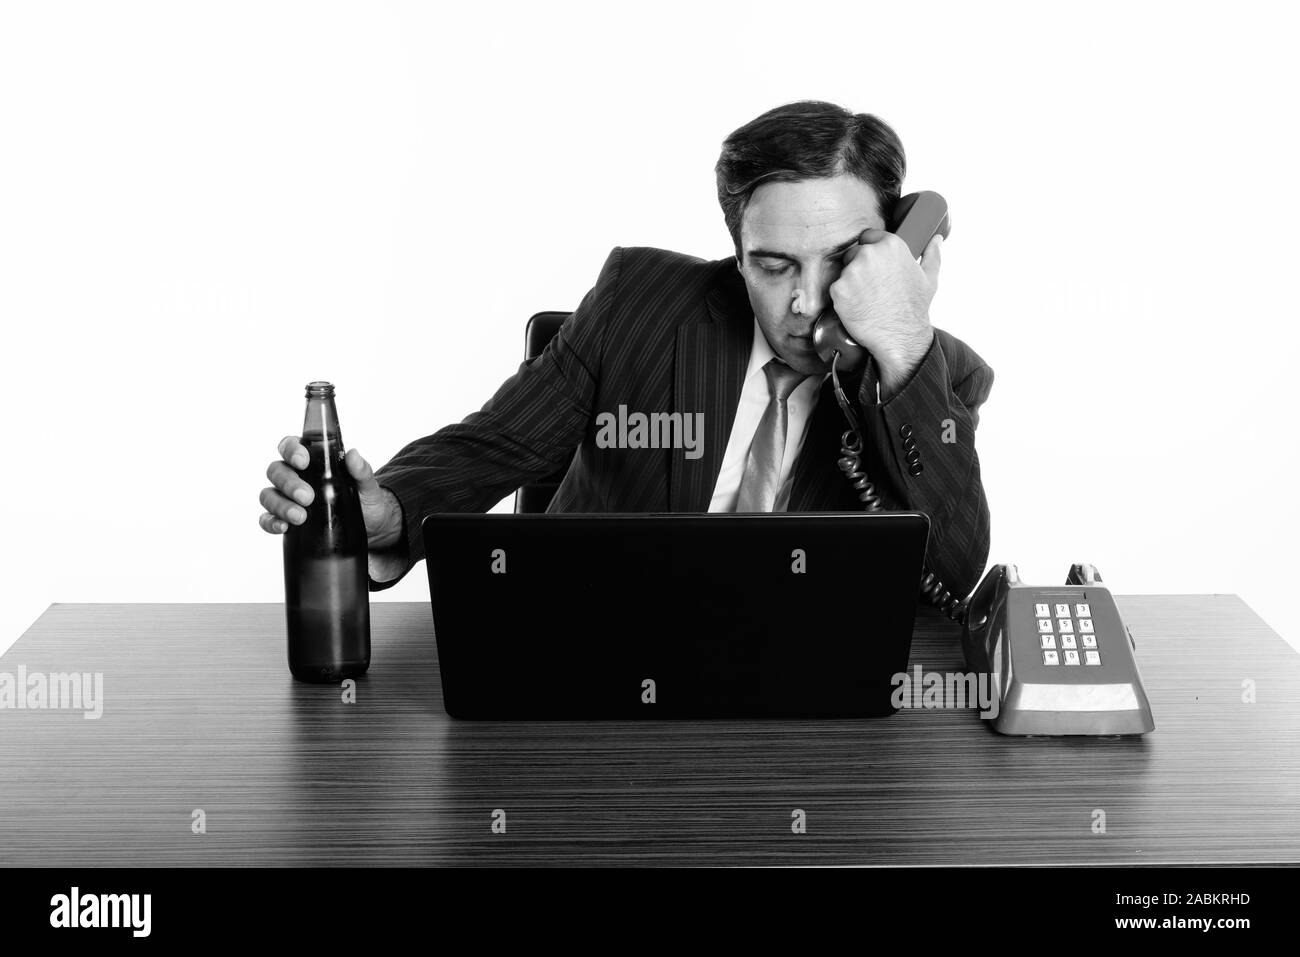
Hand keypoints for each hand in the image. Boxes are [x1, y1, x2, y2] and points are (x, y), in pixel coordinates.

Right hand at [258, 437, 403, 549]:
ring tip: (300, 517)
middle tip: (308, 497)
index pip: (290, 446)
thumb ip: (361, 470)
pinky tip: (283, 527)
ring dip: (281, 505)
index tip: (302, 461)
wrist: (370, 527)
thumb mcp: (367, 485)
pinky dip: (271, 523)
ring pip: (269, 495)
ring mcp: (286, 498)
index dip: (291, 450)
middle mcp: (294, 475)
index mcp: (311, 459)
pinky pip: (268, 519)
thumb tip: (353, 454)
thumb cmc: (364, 499)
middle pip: (276, 471)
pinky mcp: (286, 519)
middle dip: (289, 483)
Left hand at [829, 230, 941, 394]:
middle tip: (871, 287)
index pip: (868, 236)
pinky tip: (857, 306)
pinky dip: (843, 298)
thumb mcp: (929, 278)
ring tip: (866, 298)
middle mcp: (869, 254)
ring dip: (850, 282)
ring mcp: (852, 271)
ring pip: (844, 271)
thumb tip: (936, 240)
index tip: (874, 265)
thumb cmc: (914, 308)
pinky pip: (836, 289)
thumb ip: (931, 254)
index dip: (870, 250)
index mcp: (891, 245)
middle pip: (854, 253)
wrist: (899, 336)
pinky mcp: (839, 289)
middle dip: (859, 266)